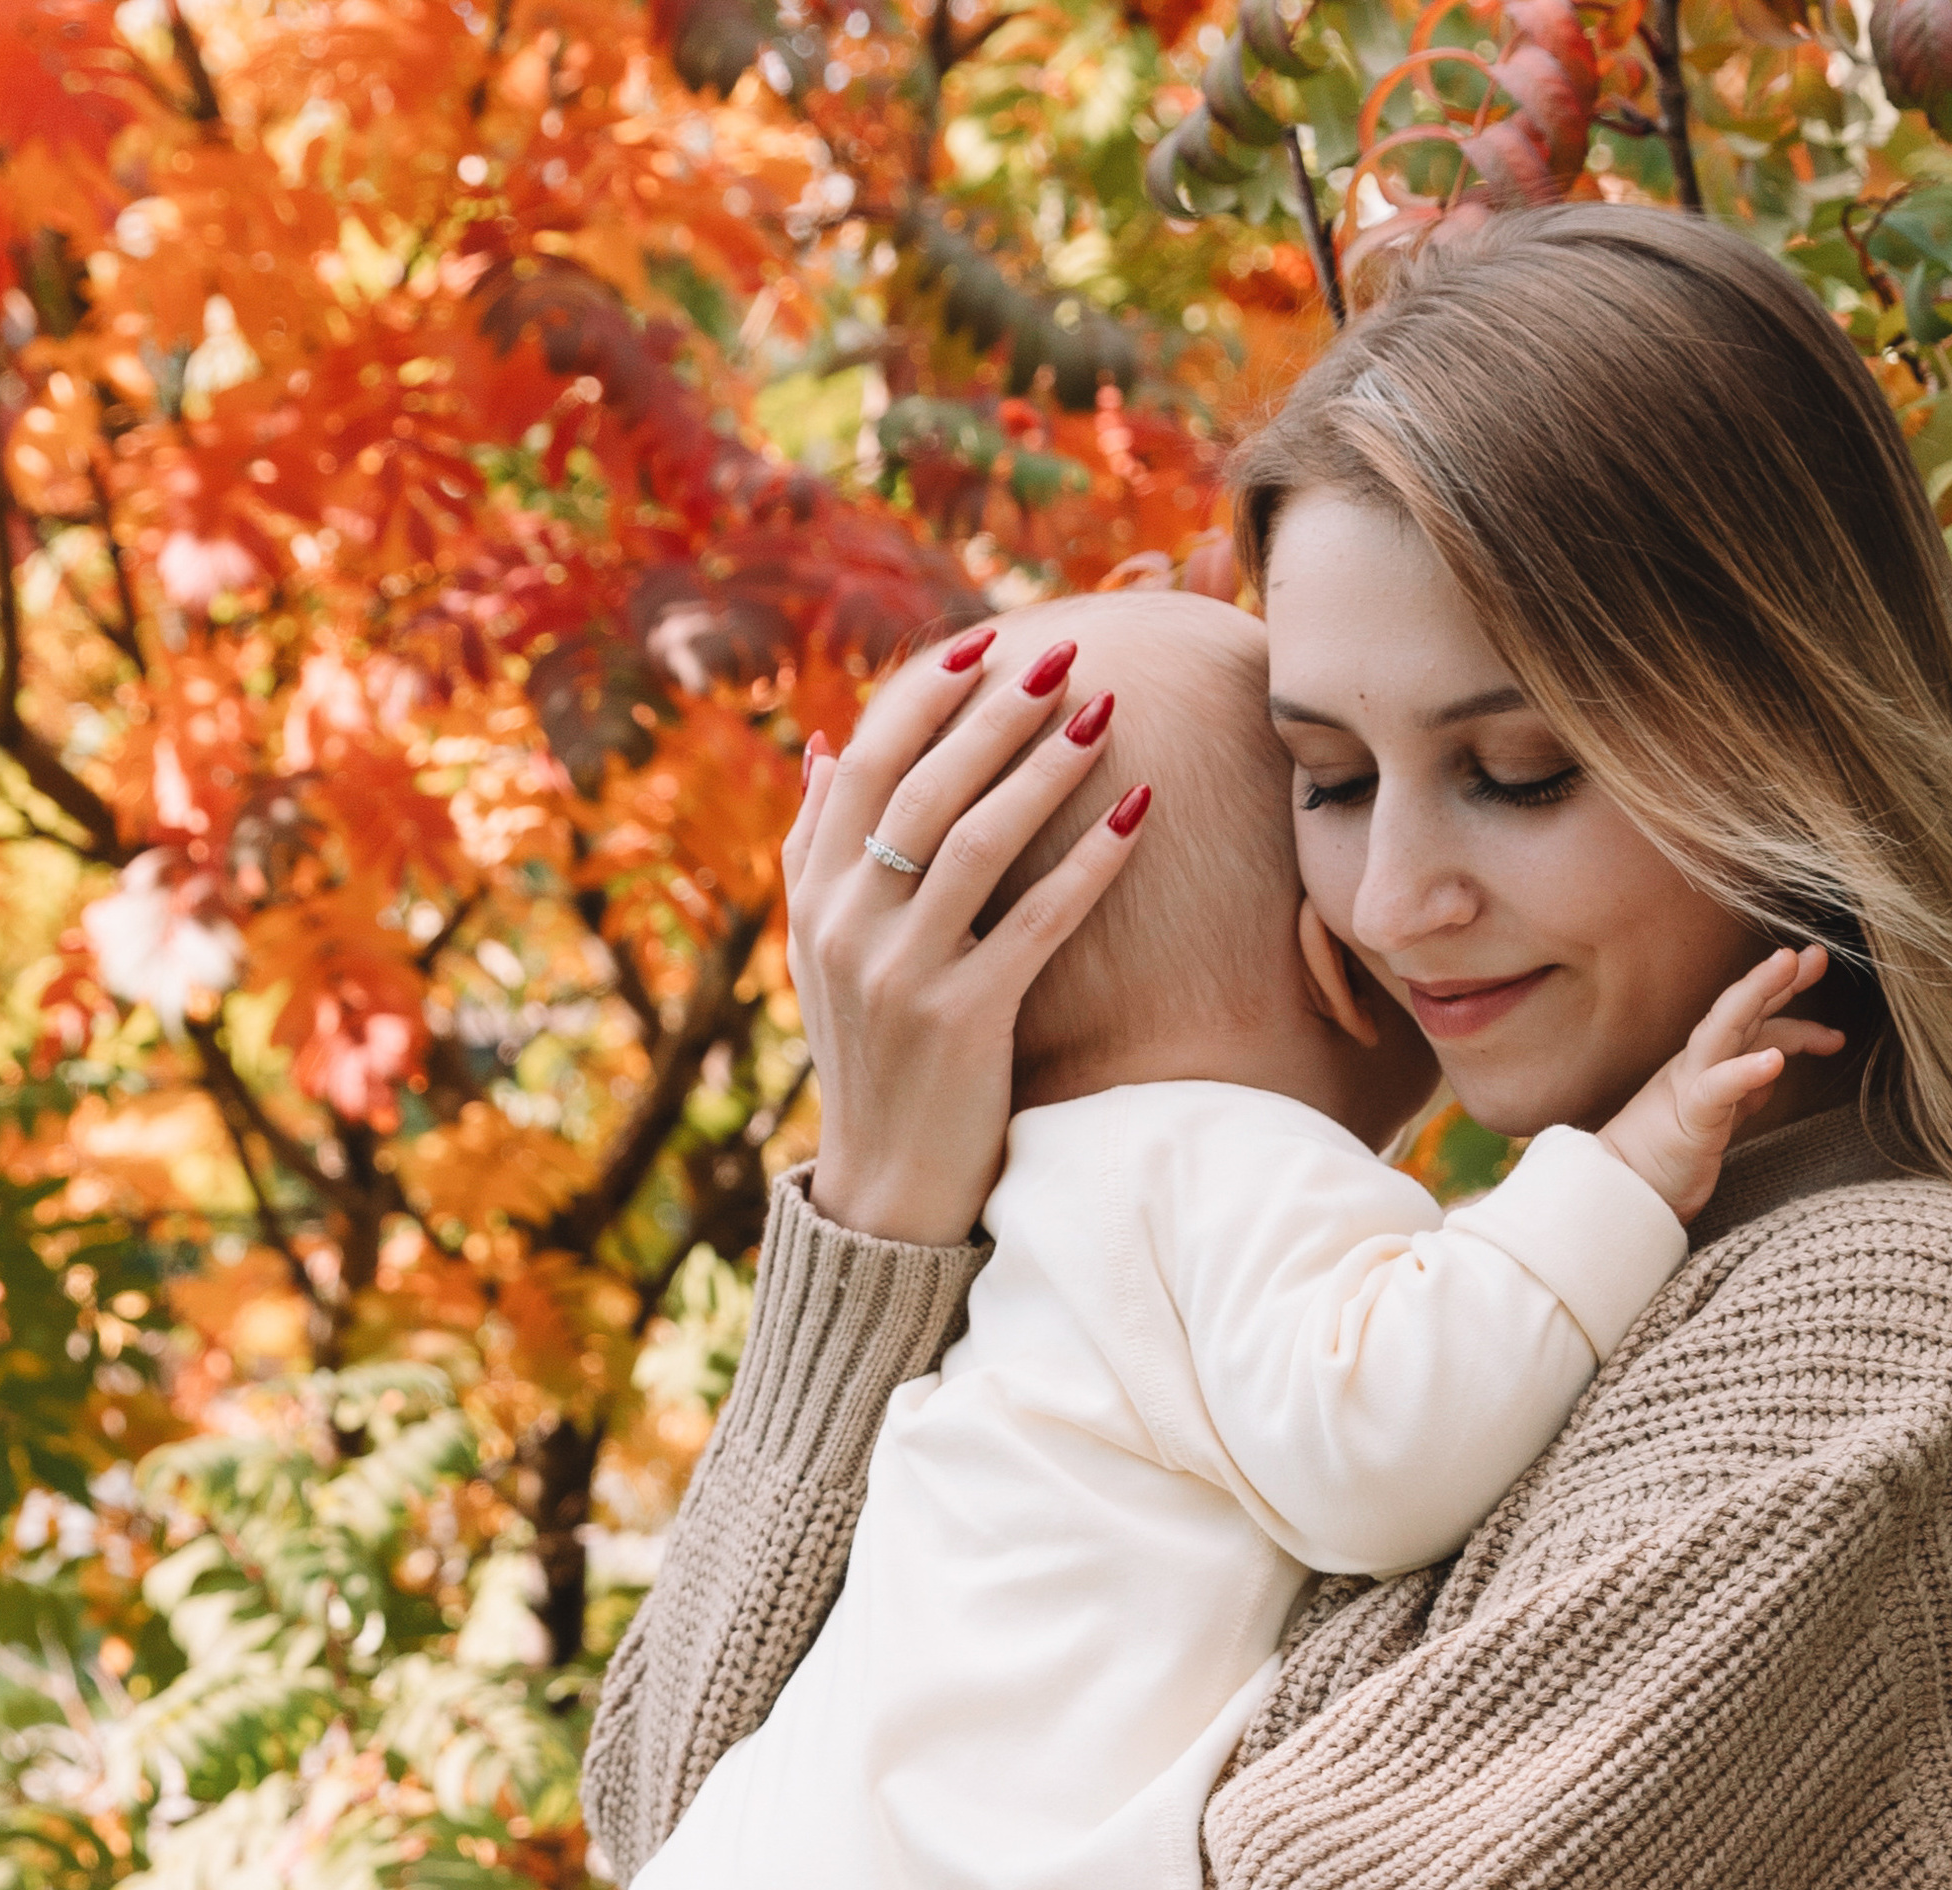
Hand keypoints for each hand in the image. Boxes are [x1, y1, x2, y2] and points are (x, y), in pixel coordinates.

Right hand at [783, 624, 1154, 1248]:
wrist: (885, 1187)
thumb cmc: (873, 1059)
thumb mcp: (822, 954)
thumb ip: (814, 850)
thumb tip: (820, 748)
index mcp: (813, 896)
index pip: (866, 762)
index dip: (926, 694)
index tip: (985, 641)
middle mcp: (847, 924)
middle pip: (924, 786)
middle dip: (996, 711)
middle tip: (1060, 653)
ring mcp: (901, 973)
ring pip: (977, 840)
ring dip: (1046, 767)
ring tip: (1104, 711)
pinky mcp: (962, 1022)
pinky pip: (1035, 921)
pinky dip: (1087, 863)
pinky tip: (1138, 813)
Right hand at [1597, 947, 1846, 1223]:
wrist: (1618, 1194)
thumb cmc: (1663, 1162)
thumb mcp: (1718, 1121)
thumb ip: (1744, 1093)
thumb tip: (1772, 1072)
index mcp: (1706, 1064)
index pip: (1751, 1021)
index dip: (1784, 993)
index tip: (1816, 970)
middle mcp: (1698, 1064)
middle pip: (1742, 1010)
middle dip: (1777, 978)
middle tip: (1814, 953)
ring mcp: (1691, 1086)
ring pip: (1725, 1029)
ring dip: (1758, 994)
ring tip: (1789, 967)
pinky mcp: (1690, 1118)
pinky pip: (1718, 1089)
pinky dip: (1745, 1071)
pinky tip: (1775, 1061)